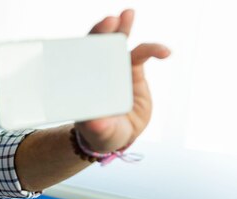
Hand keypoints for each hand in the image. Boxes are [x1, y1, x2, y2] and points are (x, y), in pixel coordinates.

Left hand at [75, 9, 170, 151]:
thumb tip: (94, 121)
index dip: (87, 46)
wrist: (119, 135)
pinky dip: (154, 49)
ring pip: (119, 43)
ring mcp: (115, 68)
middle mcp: (97, 71)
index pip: (81, 59)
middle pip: (99, 45)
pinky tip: (164, 52)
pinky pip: (143, 53)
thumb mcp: (97, 131)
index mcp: (83, 82)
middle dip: (104, 30)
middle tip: (111, 20)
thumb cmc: (100, 132)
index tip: (94, 37)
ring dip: (124, 28)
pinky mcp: (133, 70)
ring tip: (128, 14)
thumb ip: (96, 126)